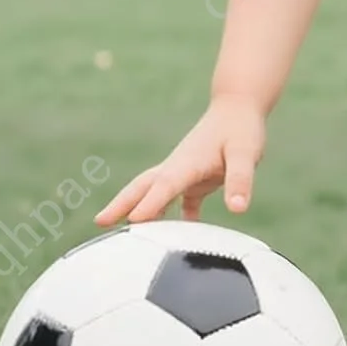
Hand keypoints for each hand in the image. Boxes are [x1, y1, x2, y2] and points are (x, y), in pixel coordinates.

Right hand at [94, 96, 266, 225]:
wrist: (238, 106)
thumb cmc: (241, 128)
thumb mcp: (246, 152)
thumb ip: (241, 179)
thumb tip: (237, 209)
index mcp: (188, 162)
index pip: (165, 185)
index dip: (150, 203)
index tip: (132, 220)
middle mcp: (179, 167)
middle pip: (144, 187)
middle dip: (122, 203)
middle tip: (100, 222)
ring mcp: (184, 172)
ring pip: (154, 194)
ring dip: (139, 212)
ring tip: (124, 236)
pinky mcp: (194, 178)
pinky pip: (179, 202)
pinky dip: (176, 220)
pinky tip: (178, 239)